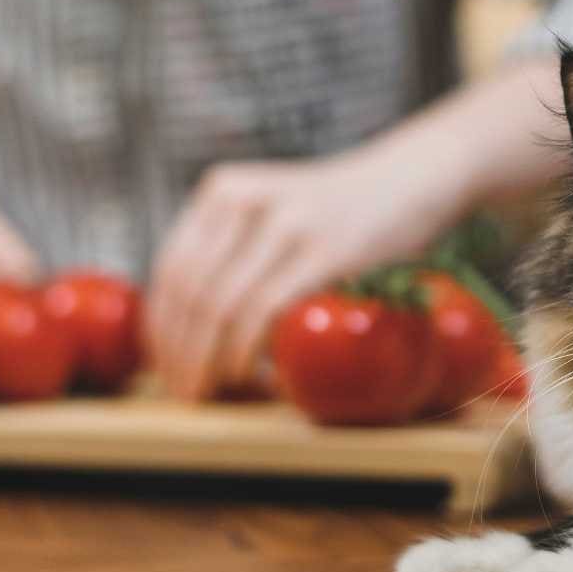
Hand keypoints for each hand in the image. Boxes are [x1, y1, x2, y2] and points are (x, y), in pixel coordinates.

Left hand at [146, 143, 469, 399]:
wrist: (411, 179)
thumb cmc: (342, 209)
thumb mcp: (274, 208)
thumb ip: (232, 245)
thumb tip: (186, 323)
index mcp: (224, 190)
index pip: (172, 269)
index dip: (161, 327)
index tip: (164, 366)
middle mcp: (246, 199)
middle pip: (191, 291)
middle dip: (179, 351)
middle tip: (184, 392)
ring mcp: (286, 222)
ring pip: (221, 305)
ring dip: (207, 359)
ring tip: (209, 390)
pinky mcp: (324, 249)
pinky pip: (265, 309)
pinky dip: (246, 349)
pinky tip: (246, 373)